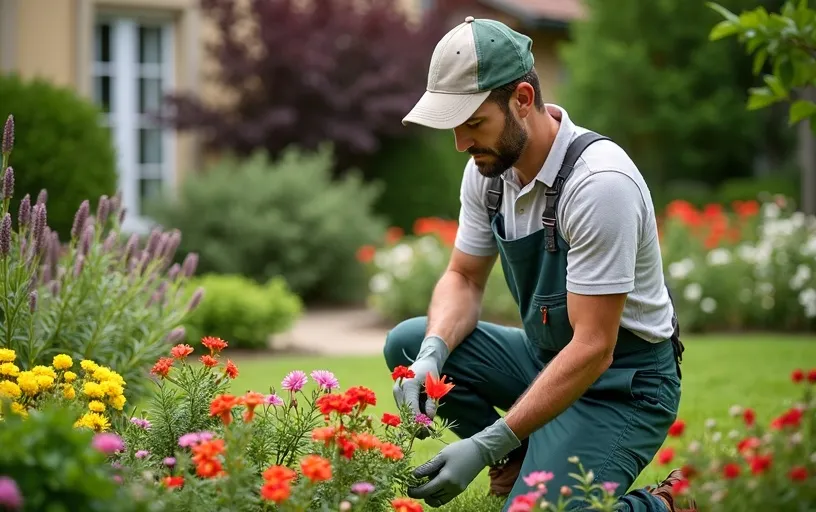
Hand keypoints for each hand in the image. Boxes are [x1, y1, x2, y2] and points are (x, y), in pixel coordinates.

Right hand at [393, 336, 448, 435]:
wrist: (424, 362)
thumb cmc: (430, 372)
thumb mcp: (435, 387)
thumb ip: (432, 403)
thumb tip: (428, 420)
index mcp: (408, 385)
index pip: (411, 408)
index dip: (418, 422)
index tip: (426, 431)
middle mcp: (399, 390)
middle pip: (406, 413)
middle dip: (416, 425)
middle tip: (427, 434)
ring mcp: (397, 393)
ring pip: (405, 413)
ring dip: (415, 422)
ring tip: (427, 429)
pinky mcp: (398, 396)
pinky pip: (405, 410)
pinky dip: (414, 416)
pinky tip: (422, 420)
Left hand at [407, 418, 521, 506]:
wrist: (480, 451)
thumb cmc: (460, 450)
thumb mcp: (441, 455)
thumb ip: (428, 467)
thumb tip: (414, 476)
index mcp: (446, 479)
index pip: (426, 491)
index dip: (415, 492)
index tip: (407, 488)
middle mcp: (452, 488)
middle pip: (431, 498)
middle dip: (421, 493)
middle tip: (415, 484)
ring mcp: (457, 490)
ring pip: (438, 500)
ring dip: (430, 495)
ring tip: (426, 482)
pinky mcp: (460, 489)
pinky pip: (445, 498)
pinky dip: (438, 495)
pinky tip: (435, 483)